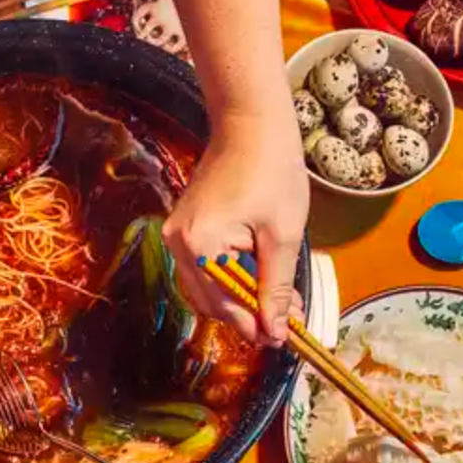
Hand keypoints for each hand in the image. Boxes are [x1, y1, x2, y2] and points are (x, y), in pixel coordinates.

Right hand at [165, 106, 308, 345]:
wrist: (251, 124)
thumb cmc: (271, 169)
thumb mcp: (282, 234)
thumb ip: (276, 286)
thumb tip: (276, 328)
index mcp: (200, 245)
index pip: (227, 305)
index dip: (256, 326)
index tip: (282, 339)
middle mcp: (178, 244)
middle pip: (211, 303)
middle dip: (248, 315)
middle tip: (286, 320)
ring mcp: (177, 236)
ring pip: (207, 290)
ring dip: (240, 300)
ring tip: (278, 300)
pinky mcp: (184, 229)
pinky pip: (204, 269)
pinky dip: (230, 280)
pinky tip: (259, 277)